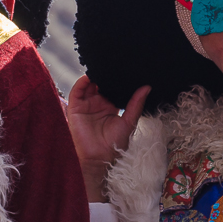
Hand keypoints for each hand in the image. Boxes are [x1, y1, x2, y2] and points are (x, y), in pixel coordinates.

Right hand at [66, 75, 149, 201]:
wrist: (98, 159)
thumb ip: (136, 104)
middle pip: (100, 83)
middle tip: (114, 62)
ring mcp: (86, 104)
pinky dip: (82, 81)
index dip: (118, 79)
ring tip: (102, 65)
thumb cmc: (114, 145)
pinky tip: (90, 76)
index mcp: (111, 106)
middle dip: (106, 74)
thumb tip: (147, 87)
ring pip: (89, 84)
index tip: (126, 68)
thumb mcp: (129, 122)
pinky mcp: (75, 107)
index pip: (114, 88)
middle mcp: (98, 104)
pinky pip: (77, 90)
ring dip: (94, 75)